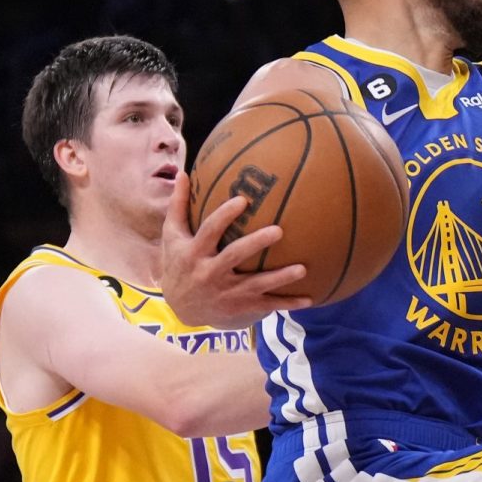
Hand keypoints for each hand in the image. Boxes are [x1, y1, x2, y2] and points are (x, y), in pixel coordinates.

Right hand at [160, 171, 310, 328]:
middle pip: (235, 256)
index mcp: (194, 253)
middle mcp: (210, 273)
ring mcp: (227, 293)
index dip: (224, 216)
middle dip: (256, 244)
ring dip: (280, 278)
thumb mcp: (172, 237)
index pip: (209, 231)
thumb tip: (184, 173)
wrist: (180, 309)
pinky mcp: (240, 307)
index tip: (243, 200)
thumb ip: (179, 206)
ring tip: (302, 269)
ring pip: (256, 285)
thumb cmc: (179, 263)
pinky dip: (287, 304)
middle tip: (279, 230)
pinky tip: (309, 299)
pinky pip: (266, 306)